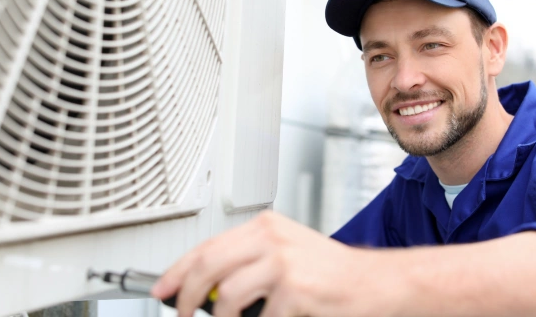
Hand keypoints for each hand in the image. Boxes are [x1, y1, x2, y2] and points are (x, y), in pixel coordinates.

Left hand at [150, 210, 393, 316]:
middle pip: (208, 267)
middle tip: (182, 313)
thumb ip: (245, 264)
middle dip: (187, 296)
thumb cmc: (329, 272)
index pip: (207, 246)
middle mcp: (271, 238)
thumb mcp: (284, 255)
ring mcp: (283, 263)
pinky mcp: (296, 290)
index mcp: (264, 226)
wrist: (373, 282)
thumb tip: (204, 287)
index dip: (178, 271)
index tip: (162, 289)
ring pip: (227, 297)